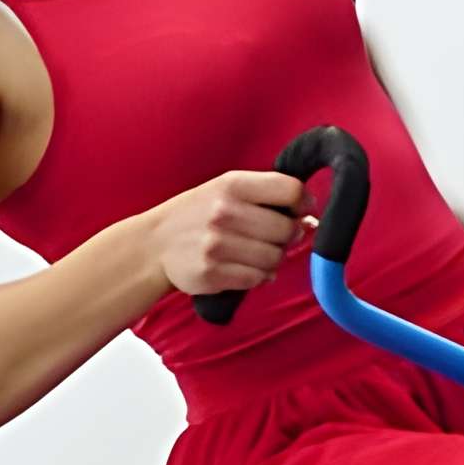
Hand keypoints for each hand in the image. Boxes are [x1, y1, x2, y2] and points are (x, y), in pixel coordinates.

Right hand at [154, 169, 311, 298]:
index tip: (299, 211)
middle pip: (288, 229)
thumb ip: (265, 196)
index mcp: (232, 185)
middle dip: (287, 236)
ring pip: (276, 258)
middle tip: (271, 237)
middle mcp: (224, 212)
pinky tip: (242, 268)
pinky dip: (257, 277)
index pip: (290, 190)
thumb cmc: (197, 214)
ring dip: (272, 260)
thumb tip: (309, 217)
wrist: (154, 244)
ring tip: (254, 254)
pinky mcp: (212, 274)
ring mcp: (217, 245)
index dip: (302, 203)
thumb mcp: (224, 189)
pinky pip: (257, 279)